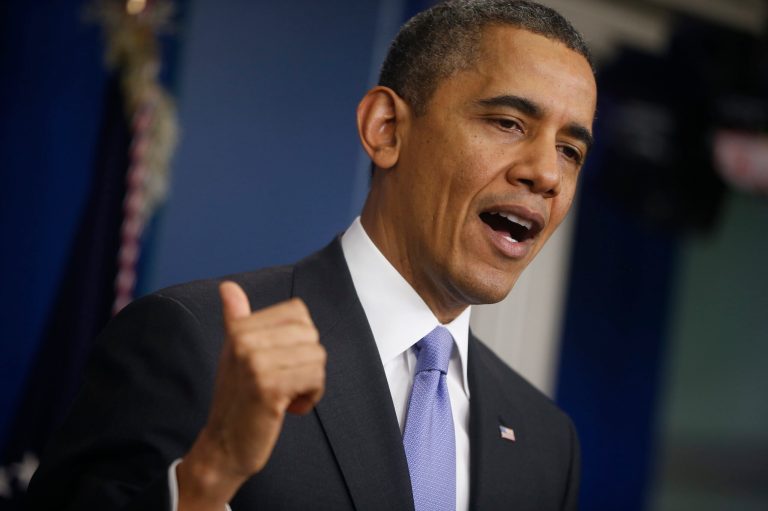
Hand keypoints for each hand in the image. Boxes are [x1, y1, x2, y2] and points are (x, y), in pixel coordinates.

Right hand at [178, 281, 325, 509]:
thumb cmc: (237, 398)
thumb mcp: (234, 353)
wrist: (224, 446)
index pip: (298, 311)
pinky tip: (290, 408)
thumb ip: (236, 319)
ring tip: (286, 397)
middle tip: (285, 383)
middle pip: (311, 334)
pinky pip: (316, 377)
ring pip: (317, 357)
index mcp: (240, 329)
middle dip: (308, 362)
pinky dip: (311, 396)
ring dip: (310, 383)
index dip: (300, 339)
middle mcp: (245, 340)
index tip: (281, 361)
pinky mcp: (268, 387)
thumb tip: (228, 287)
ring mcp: (255, 363)